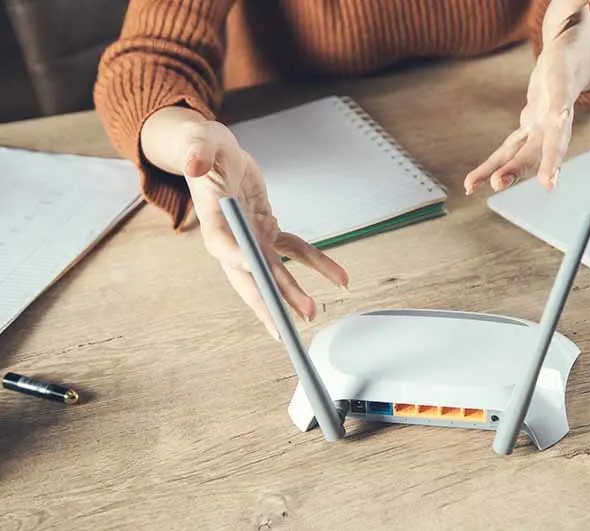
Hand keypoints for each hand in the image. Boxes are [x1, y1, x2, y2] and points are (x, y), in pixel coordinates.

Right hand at [141, 106, 348, 340]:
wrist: (213, 153)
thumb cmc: (203, 148)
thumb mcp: (199, 142)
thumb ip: (197, 152)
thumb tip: (193, 162)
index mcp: (212, 220)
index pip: (223, 244)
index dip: (237, 257)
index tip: (252, 267)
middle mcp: (231, 238)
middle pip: (250, 273)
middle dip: (269, 298)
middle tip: (287, 324)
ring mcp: (251, 239)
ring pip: (275, 270)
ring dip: (293, 293)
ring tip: (312, 313)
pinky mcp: (267, 232)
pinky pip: (295, 251)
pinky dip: (318, 263)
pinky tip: (340, 278)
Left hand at [464, 0, 589, 193]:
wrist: (577, 56)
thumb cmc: (574, 32)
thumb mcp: (573, 13)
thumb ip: (574, 5)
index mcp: (564, 81)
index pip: (563, 103)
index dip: (559, 120)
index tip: (559, 131)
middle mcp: (557, 111)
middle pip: (548, 141)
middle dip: (538, 162)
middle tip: (528, 182)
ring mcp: (543, 125)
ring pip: (526, 154)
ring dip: (508, 172)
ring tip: (489, 187)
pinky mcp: (530, 130)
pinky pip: (509, 153)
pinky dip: (491, 169)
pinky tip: (472, 184)